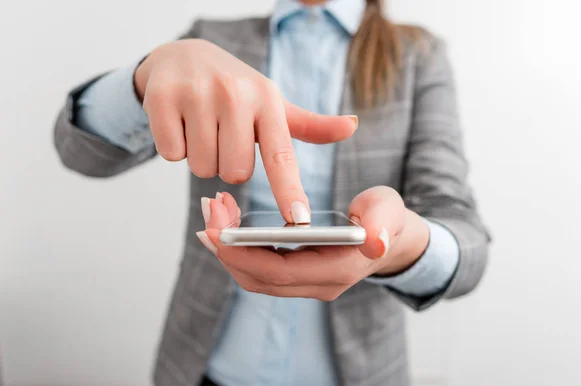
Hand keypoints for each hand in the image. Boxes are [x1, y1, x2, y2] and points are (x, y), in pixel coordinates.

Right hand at [134, 39, 357, 222]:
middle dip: (227, 164)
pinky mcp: (162, 98)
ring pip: (202, 167)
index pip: (281, 155)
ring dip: (201, 157)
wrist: (182, 56)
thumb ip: (310, 125)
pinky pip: (171, 154)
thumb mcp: (272, 104)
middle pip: (234, 173)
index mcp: (267, 101)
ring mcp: (197, 94)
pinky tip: (179, 123)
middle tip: (223, 136)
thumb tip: (352, 125)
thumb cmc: (235, 89)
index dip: (290, 191)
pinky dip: (174, 147)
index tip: (298, 221)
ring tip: (201, 127)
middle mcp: (235, 94)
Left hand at [196, 187, 429, 300]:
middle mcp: (319, 284)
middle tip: (208, 214)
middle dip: (227, 250)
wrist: (391, 237)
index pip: (281, 272)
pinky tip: (225, 227)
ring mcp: (307, 283)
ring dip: (229, 250)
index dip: (245, 255)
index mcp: (338, 269)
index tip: (217, 233)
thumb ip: (382, 224)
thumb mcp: (388, 212)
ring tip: (212, 215)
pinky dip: (239, 251)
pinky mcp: (298, 275)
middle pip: (260, 278)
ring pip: (255, 277)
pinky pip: (260, 270)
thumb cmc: (387, 218)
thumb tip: (376, 243)